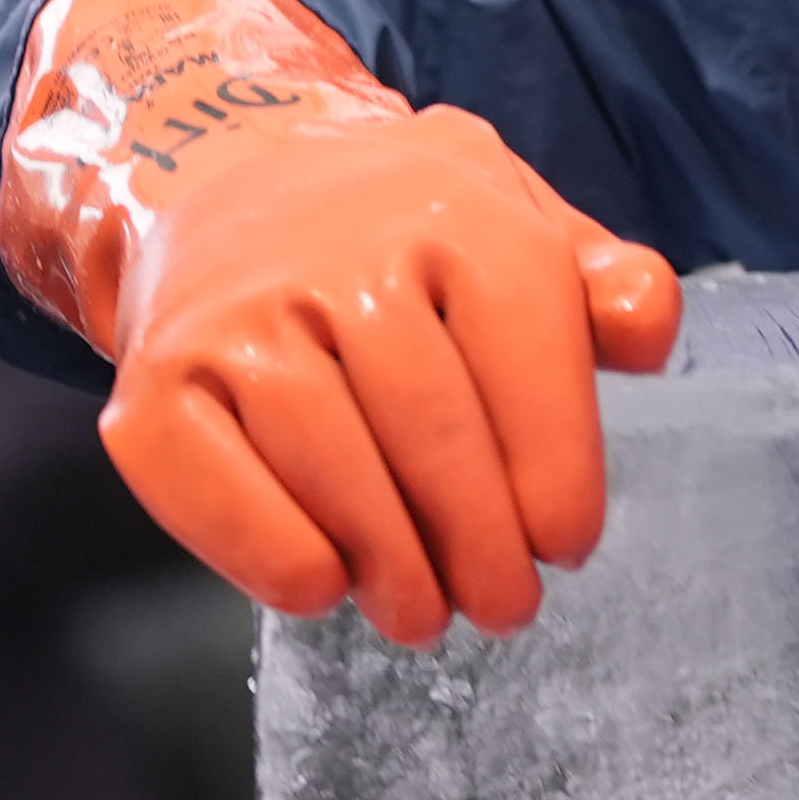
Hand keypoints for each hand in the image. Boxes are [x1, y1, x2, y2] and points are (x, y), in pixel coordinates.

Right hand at [0, 0, 681, 644]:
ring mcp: (233, 316)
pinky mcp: (152, 381)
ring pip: (331, 463)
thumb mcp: (512, 222)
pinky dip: (278, 554)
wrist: (224, 187)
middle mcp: (333, 251)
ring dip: (390, 564)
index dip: (556, 469)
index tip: (565, 544)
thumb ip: (599, 281)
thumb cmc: (399, 240)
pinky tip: (325, 582)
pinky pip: (218, 489)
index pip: (524, 351)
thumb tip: (646, 324)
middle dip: (480, 542)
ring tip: (423, 612)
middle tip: (504, 607)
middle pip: (430, 426)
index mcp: (451, 210)